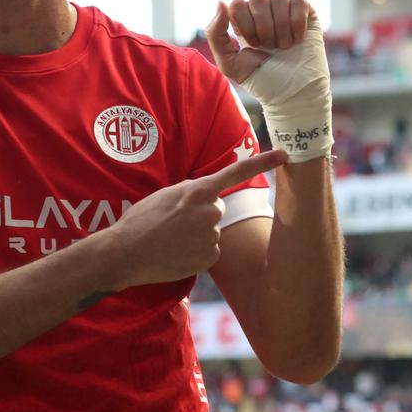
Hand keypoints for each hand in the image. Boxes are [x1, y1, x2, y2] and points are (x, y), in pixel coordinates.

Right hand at [107, 148, 287, 288]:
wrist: (126, 253)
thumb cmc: (140, 221)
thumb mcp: (165, 195)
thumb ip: (191, 192)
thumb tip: (206, 195)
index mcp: (198, 191)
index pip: (236, 172)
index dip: (263, 162)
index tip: (285, 154)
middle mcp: (210, 211)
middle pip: (217, 208)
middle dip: (201, 214)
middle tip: (175, 222)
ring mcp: (211, 235)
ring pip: (212, 231)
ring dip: (197, 234)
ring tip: (172, 239)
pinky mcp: (209, 257)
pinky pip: (210, 251)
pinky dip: (197, 252)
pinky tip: (177, 253)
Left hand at [206, 0, 332, 162]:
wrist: (293, 93)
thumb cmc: (260, 79)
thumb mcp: (229, 62)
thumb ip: (215, 33)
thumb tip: (221, 1)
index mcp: (243, 18)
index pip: (237, 3)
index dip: (245, 26)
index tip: (254, 46)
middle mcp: (263, 10)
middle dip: (264, 28)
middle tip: (270, 47)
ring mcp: (284, 8)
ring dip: (281, 27)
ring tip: (284, 46)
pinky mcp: (306, 11)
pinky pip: (298, 1)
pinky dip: (297, 24)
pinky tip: (297, 40)